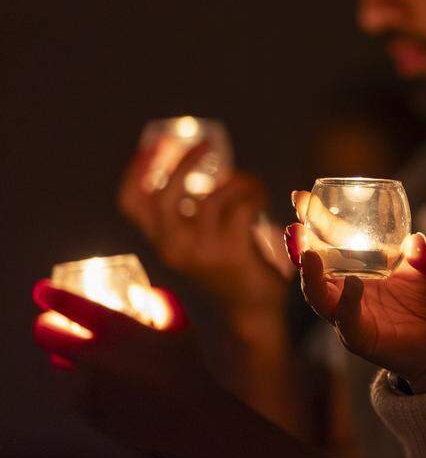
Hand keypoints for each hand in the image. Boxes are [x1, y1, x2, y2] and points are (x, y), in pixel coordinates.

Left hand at [32, 281, 225, 457]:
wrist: (186, 421)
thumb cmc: (187, 368)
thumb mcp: (180, 326)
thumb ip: (160, 301)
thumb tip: (139, 292)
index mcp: (117, 330)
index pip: (71, 305)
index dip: (52, 295)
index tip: (42, 291)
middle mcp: (93, 356)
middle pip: (46, 335)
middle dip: (45, 325)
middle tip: (53, 324)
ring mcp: (85, 385)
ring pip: (62, 363)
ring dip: (73, 357)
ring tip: (101, 362)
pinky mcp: (84, 409)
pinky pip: (76, 390)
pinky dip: (87, 384)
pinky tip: (114, 389)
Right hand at [118, 143, 290, 314]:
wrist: (251, 313)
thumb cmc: (228, 270)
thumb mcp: (197, 243)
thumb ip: (189, 214)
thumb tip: (200, 166)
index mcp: (161, 242)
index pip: (131, 203)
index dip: (136, 170)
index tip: (153, 145)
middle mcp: (173, 248)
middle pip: (164, 196)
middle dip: (184, 162)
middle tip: (207, 144)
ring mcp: (201, 251)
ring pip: (213, 197)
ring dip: (239, 181)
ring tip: (252, 185)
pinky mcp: (231, 252)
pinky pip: (241, 206)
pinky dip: (255, 194)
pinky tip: (261, 200)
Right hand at [286, 195, 425, 391]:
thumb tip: (416, 242)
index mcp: (360, 264)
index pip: (330, 238)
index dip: (314, 219)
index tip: (301, 196)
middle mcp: (347, 287)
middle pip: (313, 265)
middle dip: (300, 245)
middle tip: (295, 225)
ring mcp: (351, 313)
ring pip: (318, 296)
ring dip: (311, 275)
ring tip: (310, 254)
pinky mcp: (361, 338)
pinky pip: (347, 321)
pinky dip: (346, 304)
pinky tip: (353, 285)